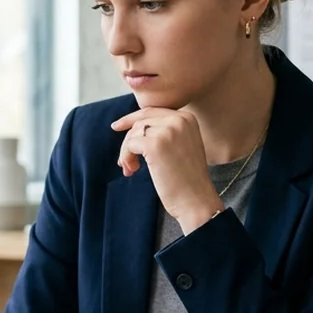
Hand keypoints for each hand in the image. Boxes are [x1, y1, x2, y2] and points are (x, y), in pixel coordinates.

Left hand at [111, 108, 224, 234]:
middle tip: (125, 162)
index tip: (116, 126)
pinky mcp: (155, 145)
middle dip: (129, 141)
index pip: (152, 111)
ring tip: (131, 169)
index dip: (132, 119)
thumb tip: (132, 126)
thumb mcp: (181, 146)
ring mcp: (167, 131)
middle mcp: (179, 120)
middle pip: (141, 122)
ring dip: (126, 152)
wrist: (196, 200)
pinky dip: (126, 157)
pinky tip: (133, 170)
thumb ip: (164, 132)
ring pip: (134, 133)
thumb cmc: (187, 179)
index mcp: (187, 118)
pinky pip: (130, 145)